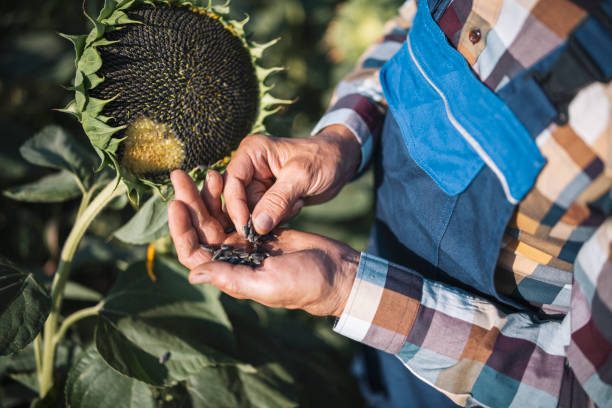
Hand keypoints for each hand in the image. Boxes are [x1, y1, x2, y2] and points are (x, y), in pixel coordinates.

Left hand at [168, 170, 358, 316]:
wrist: (336, 272)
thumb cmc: (304, 284)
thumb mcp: (267, 283)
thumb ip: (231, 277)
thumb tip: (192, 274)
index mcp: (229, 273)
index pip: (193, 251)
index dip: (181, 229)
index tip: (177, 203)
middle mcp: (233, 258)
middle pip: (202, 228)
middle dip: (189, 202)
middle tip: (179, 176)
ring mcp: (246, 243)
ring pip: (218, 216)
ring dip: (208, 195)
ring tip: (205, 171)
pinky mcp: (260, 230)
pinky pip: (237, 210)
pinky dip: (229, 195)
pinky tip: (225, 177)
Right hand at [224, 125, 360, 234]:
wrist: (341, 162)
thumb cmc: (323, 159)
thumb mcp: (302, 177)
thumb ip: (278, 200)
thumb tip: (256, 226)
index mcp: (251, 152)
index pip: (231, 183)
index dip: (235, 207)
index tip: (247, 228)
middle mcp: (249, 167)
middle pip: (238, 200)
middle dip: (258, 214)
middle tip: (284, 213)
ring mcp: (257, 183)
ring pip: (251, 212)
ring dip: (273, 216)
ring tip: (296, 202)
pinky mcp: (267, 197)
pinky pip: (264, 216)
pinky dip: (280, 217)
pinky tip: (297, 204)